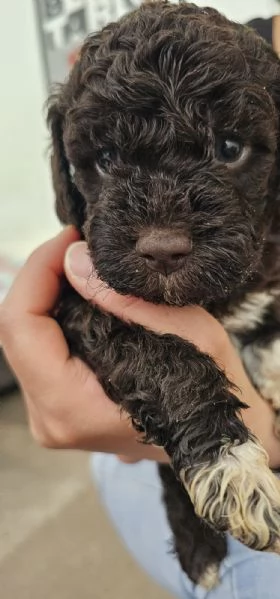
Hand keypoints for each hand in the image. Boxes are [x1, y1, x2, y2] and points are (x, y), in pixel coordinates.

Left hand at [1, 228, 279, 466]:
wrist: (216, 432)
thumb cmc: (210, 387)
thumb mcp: (186, 333)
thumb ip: (125, 299)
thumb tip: (74, 259)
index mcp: (73, 406)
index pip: (21, 326)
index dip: (38, 271)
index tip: (71, 238)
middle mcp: (51, 418)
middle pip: (15, 330)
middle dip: (42, 277)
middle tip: (78, 244)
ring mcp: (50, 415)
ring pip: (23, 339)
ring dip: (46, 294)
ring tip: (82, 264)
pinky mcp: (57, 406)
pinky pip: (38, 351)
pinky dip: (53, 315)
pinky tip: (81, 294)